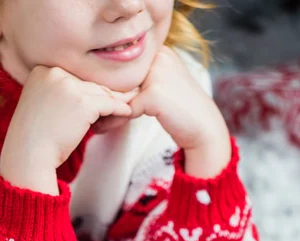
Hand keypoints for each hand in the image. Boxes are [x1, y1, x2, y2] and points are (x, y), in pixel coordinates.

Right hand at [0, 66, 137, 193]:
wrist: (28, 155)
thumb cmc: (36, 138)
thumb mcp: (43, 106)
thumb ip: (63, 95)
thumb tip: (93, 93)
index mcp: (43, 70)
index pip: (75, 78)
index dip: (88, 93)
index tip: (97, 104)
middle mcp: (55, 72)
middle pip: (89, 84)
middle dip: (104, 97)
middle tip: (119, 104)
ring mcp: (69, 86)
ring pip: (101, 93)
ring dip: (113, 105)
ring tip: (123, 111)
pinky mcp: (83, 103)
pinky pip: (109, 104)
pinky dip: (119, 110)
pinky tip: (126, 113)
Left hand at [94, 46, 231, 175]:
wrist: (204, 128)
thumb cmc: (182, 111)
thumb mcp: (160, 88)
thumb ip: (139, 82)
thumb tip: (107, 88)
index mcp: (159, 52)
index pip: (126, 67)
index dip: (111, 86)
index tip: (100, 102)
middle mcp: (158, 57)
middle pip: (121, 78)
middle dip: (106, 97)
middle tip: (95, 113)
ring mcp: (157, 73)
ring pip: (121, 93)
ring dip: (107, 109)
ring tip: (97, 122)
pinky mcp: (154, 93)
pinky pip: (126, 108)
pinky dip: (116, 120)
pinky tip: (107, 128)